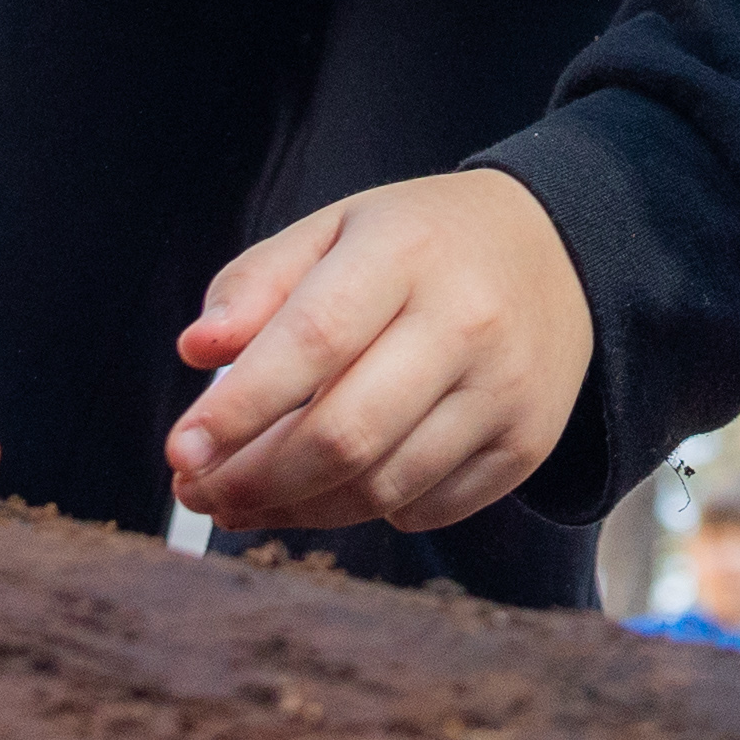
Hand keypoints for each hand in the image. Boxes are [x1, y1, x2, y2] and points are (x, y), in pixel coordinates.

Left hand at [168, 171, 591, 535]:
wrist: (559, 254)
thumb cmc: (422, 244)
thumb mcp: (336, 229)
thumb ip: (257, 283)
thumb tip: (198, 351)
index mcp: (408, 252)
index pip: (313, 340)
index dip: (240, 408)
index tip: (180, 451)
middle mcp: (468, 322)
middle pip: (346, 434)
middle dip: (256, 479)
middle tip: (201, 491)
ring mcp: (505, 389)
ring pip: (382, 488)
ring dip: (298, 509)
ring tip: (247, 498)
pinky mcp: (528, 444)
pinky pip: (426, 509)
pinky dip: (367, 510)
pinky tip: (337, 484)